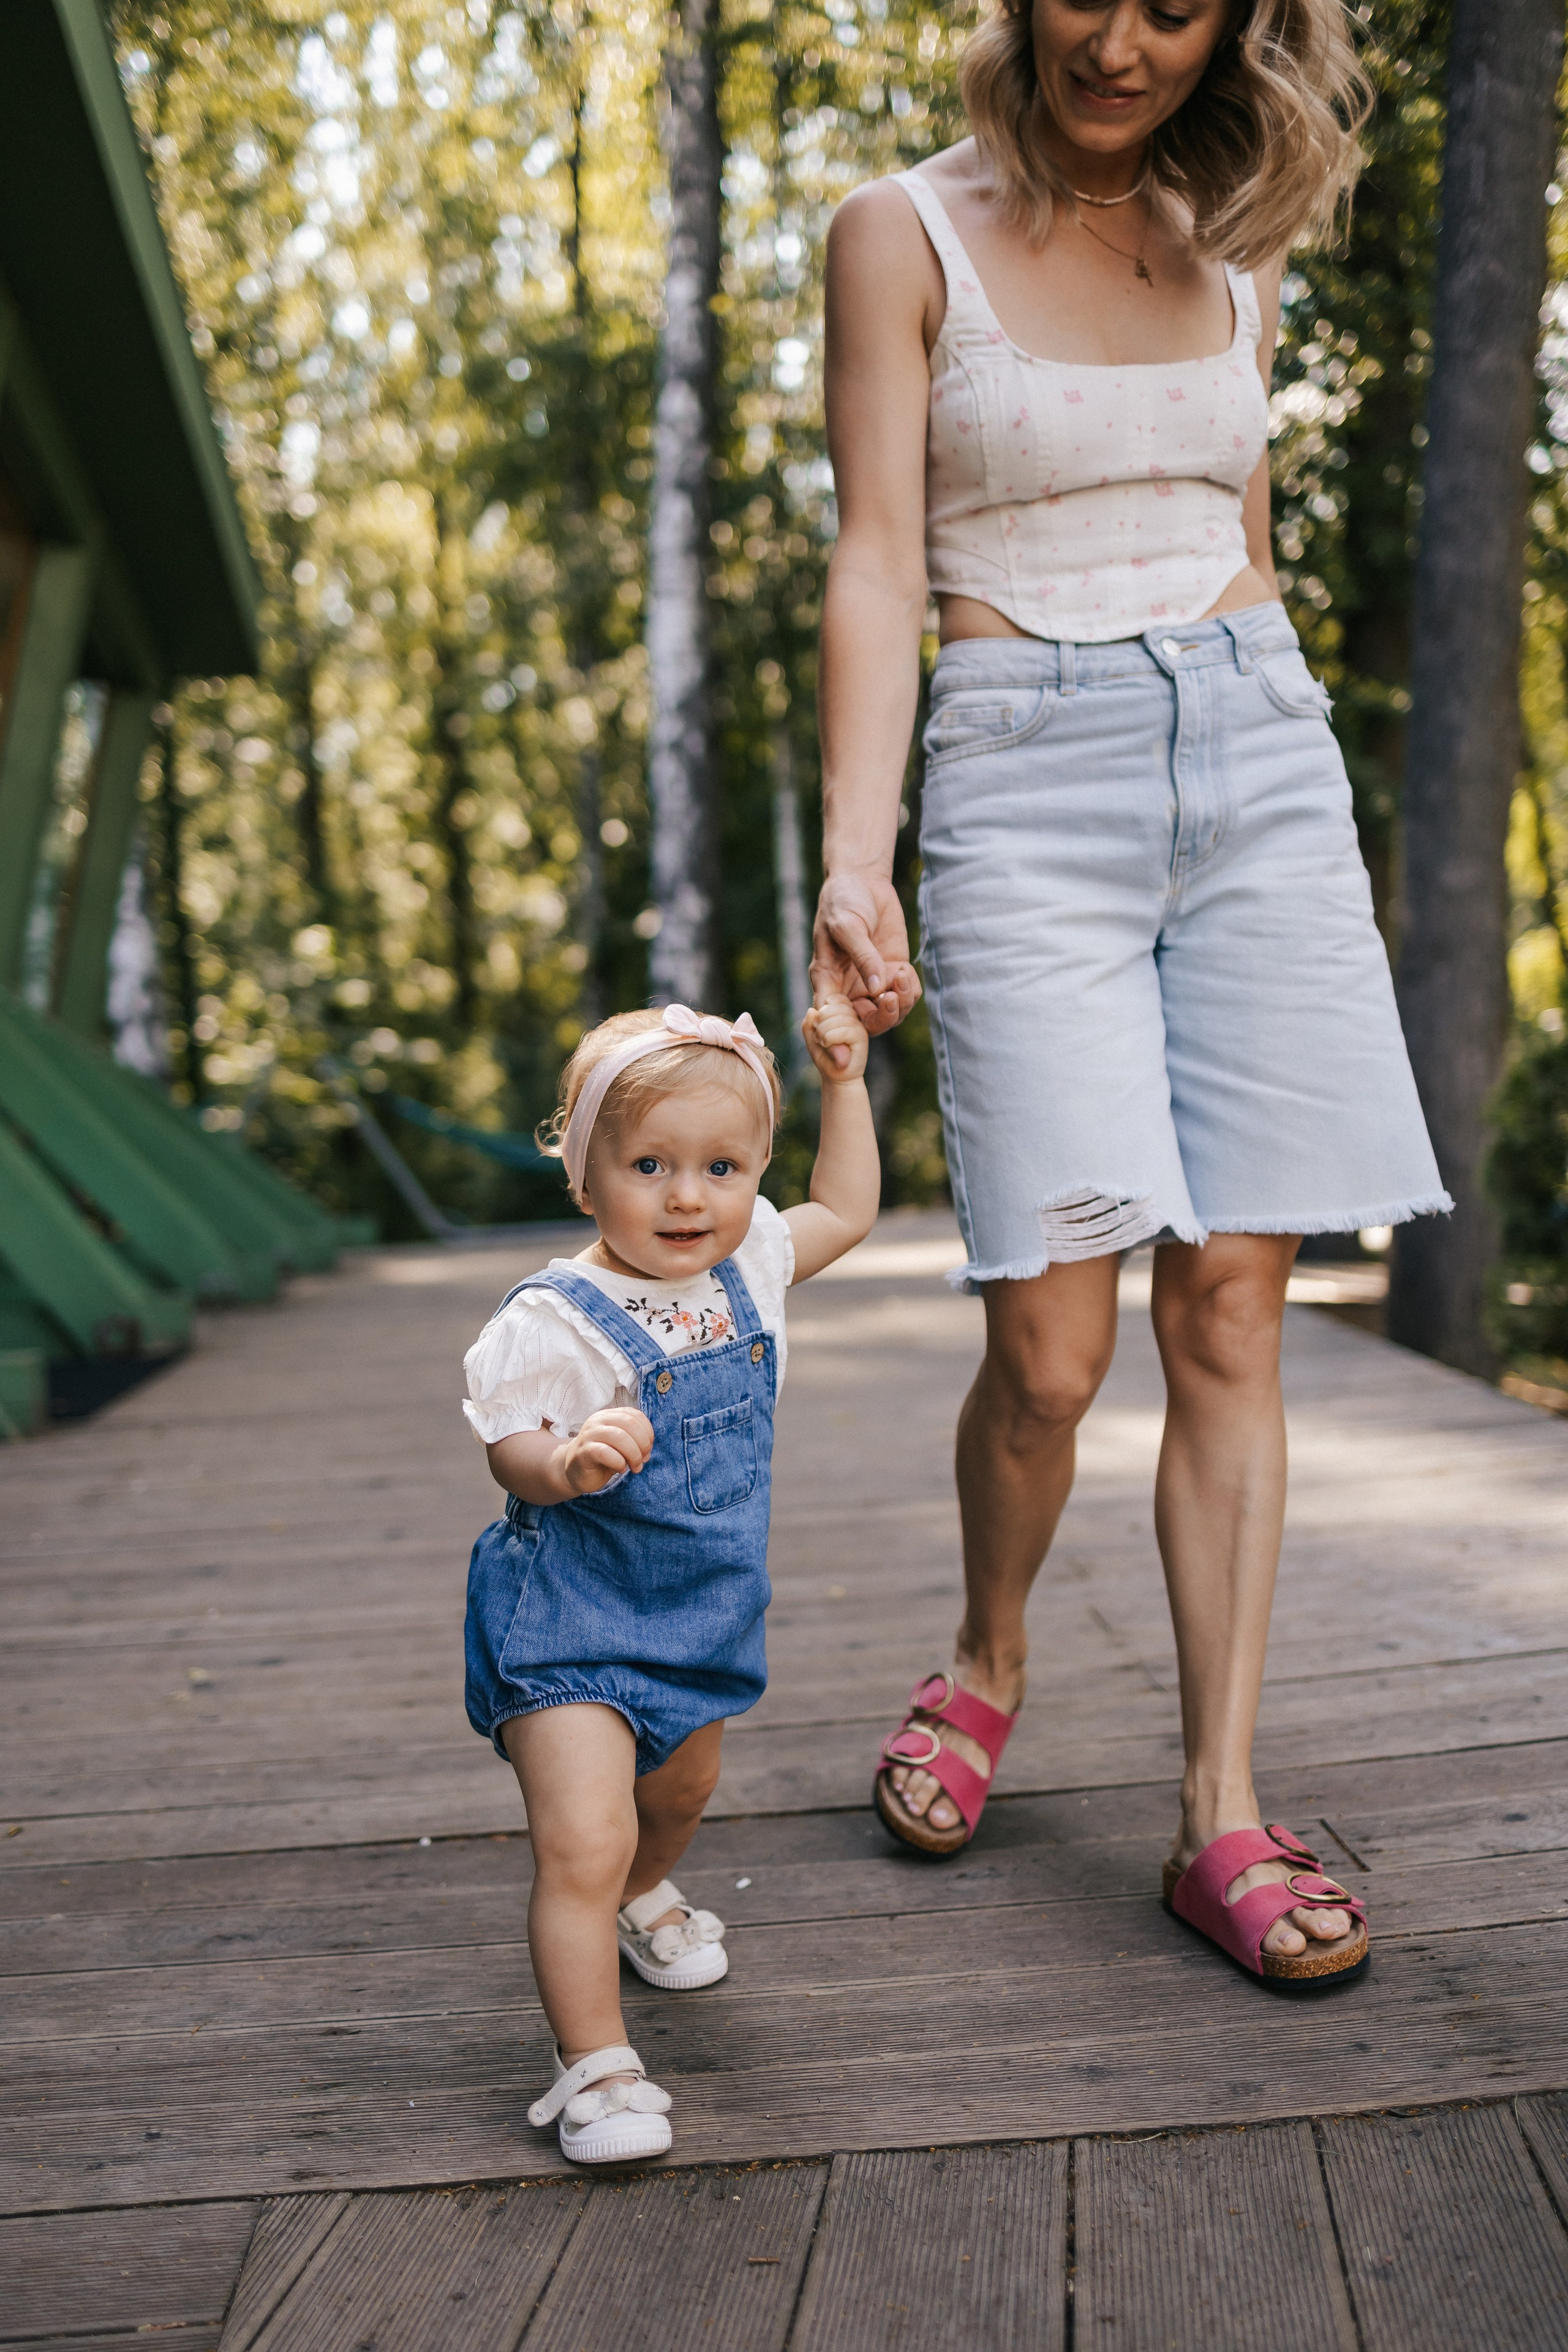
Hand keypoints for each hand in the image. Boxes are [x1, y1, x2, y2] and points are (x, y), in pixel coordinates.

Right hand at [558, 1408, 653, 1494]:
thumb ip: (634, 1440)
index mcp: (609, 1415)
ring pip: (619, 1437)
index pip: (635, 1415)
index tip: (648, 1448)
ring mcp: (589, 1434)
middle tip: (643, 1459)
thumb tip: (648, 1448)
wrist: (575, 1471)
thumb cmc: (601, 1458)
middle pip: (629, 1424)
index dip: (647, 1432)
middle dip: (642, 1444)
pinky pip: (605, 1452)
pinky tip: (620, 1468)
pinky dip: (619, 1462)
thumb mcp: (620, 1445)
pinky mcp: (583, 1451)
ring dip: (633, 1454)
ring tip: (635, 1467)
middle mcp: (598, 1420)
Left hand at [802, 992, 870, 1082]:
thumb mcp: (811, 1038)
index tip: (817, 1024)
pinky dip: (830, 1036)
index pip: (835, 998)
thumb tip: (812, 1011)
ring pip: (840, 1017)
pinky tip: (826, 1044)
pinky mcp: (862, 1038)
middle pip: (836, 1006)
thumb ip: (808, 1024)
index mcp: (845, 1013)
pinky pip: (846, 1030)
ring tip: (821, 1041)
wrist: (836, 1077)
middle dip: (821, 1020)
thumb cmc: (825, 1057)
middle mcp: (854, 1018)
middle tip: (817, 1035)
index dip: (823, 1008)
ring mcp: (859, 1027)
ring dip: (824, 1030)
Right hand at [812, 872, 919, 1036]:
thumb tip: (876, 987)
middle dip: (881, 1017)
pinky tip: (905, 969)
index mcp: (827, 983)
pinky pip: (905, 996)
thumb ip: (862, 955)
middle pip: (865, 1025)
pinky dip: (909, 989)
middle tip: (889, 997)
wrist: (863, 881)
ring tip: (901, 975)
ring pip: (889, 1015)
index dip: (836, 1042)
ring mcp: (873, 984)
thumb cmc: (843, 902)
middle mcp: (850, 989)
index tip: (846, 1057)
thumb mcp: (846, 925)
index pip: (830, 1021)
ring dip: (899, 1004)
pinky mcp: (893, 973)